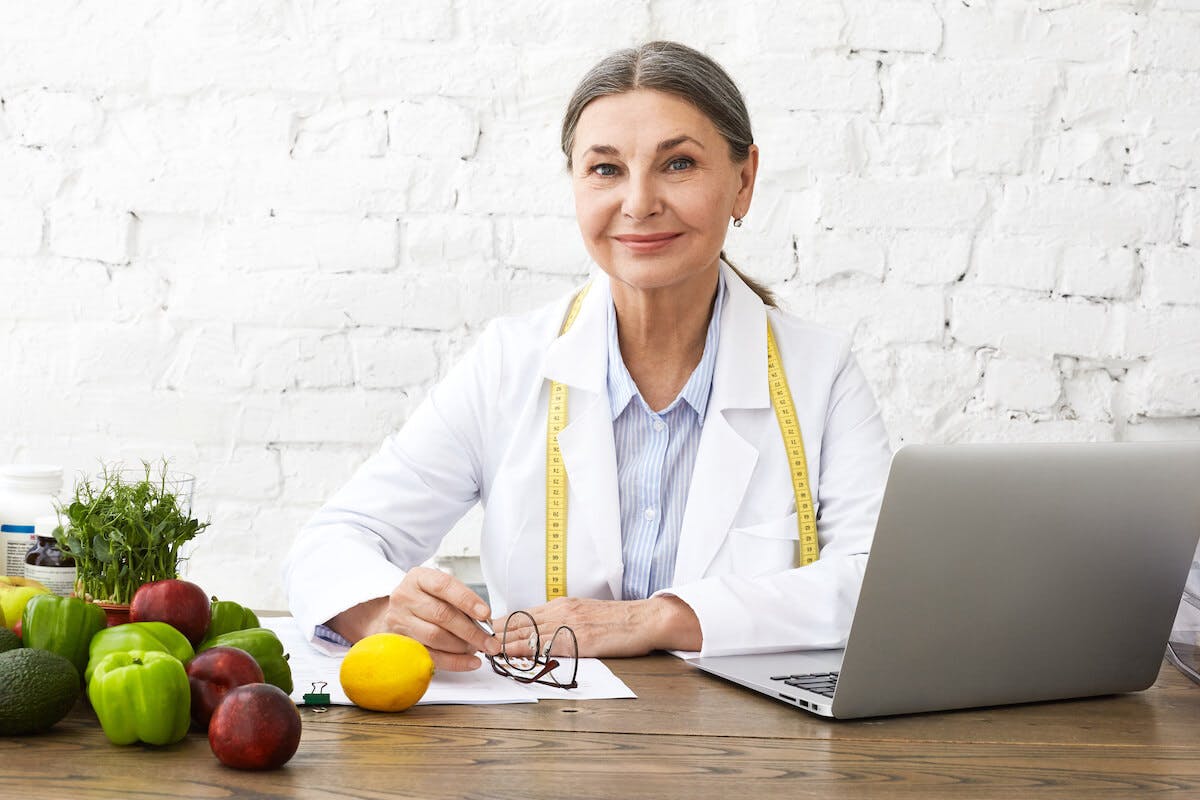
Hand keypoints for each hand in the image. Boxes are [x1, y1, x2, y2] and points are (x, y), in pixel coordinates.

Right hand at [326, 568, 501, 671]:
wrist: (397, 612)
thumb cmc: (426, 599)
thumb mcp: (440, 590)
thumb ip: (460, 601)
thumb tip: (484, 621)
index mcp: (418, 578)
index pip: (444, 586)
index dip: (467, 600)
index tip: (486, 614)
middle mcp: (405, 596)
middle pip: (441, 615)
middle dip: (471, 631)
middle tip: (490, 641)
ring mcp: (399, 620)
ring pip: (435, 636)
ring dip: (462, 646)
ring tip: (478, 648)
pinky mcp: (400, 642)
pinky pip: (430, 655)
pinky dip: (454, 661)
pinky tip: (470, 662)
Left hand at [495, 595, 701, 658]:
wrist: (645, 619)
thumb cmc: (620, 620)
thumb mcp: (587, 614)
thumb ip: (566, 620)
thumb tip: (546, 631)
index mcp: (563, 605)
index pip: (525, 613)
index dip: (503, 622)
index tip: (485, 629)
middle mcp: (562, 611)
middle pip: (521, 621)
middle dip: (497, 632)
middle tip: (474, 639)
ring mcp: (569, 625)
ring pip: (529, 632)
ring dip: (504, 641)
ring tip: (484, 648)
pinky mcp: (579, 640)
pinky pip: (547, 645)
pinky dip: (527, 650)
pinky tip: (514, 655)